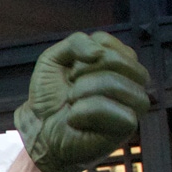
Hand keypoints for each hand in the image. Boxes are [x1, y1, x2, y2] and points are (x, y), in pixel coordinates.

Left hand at [15, 31, 150, 171]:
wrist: (39, 129)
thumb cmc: (51, 96)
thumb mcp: (55, 59)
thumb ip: (77, 42)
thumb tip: (99, 53)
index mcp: (118, 62)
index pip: (105, 43)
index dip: (78, 56)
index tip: (70, 75)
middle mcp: (132, 80)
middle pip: (116, 60)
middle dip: (83, 72)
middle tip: (71, 89)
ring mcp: (132, 103)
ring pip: (116, 84)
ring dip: (84, 91)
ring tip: (73, 103)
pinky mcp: (127, 127)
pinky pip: (114, 110)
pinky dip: (86, 112)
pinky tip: (76, 119)